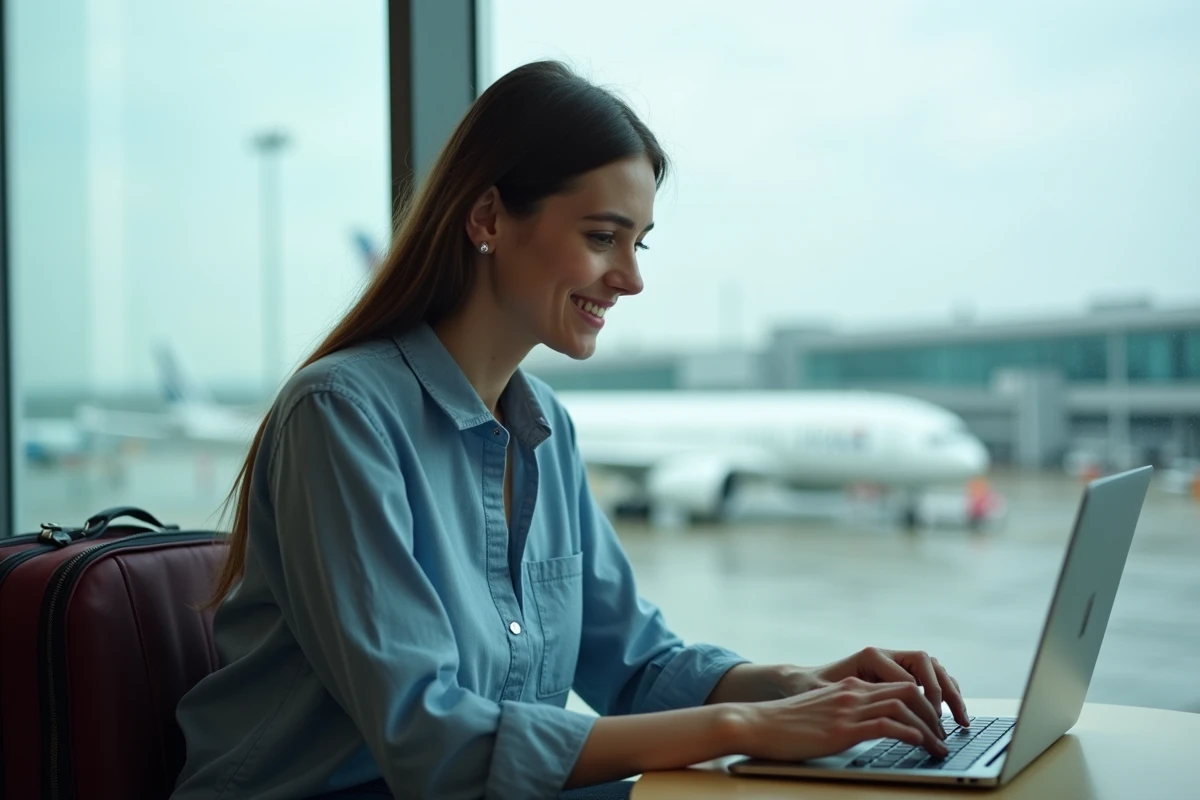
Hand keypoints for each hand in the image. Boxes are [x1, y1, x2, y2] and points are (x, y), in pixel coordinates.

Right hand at [733, 677, 950, 761]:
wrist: (756, 722)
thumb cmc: (784, 724)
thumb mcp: (820, 713)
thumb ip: (844, 715)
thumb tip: (866, 729)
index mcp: (849, 688)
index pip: (898, 685)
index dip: (923, 703)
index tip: (935, 723)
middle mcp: (852, 693)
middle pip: (908, 691)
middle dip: (934, 713)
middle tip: (945, 735)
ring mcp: (848, 709)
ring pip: (904, 706)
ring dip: (929, 726)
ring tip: (939, 746)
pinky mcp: (842, 728)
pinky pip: (886, 725)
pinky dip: (909, 733)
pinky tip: (919, 744)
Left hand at [810, 647, 968, 727]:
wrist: (806, 680)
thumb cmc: (813, 687)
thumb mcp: (823, 692)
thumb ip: (843, 696)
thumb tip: (867, 703)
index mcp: (871, 655)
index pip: (907, 677)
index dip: (921, 701)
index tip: (928, 723)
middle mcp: (887, 654)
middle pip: (927, 664)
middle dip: (943, 692)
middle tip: (952, 720)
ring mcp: (896, 661)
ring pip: (934, 669)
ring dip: (950, 692)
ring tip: (962, 719)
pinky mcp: (901, 671)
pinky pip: (932, 677)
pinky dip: (946, 692)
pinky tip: (954, 713)